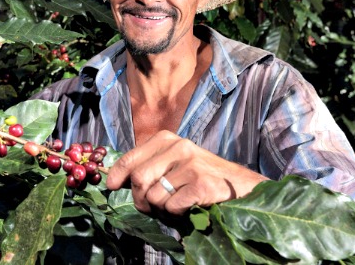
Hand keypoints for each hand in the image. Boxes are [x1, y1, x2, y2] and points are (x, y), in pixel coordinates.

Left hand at [105, 130, 268, 215]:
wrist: (242, 187)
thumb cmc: (202, 177)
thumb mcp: (174, 162)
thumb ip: (150, 166)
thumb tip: (115, 180)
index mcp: (166, 139)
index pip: (130, 157)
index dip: (117, 175)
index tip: (111, 186)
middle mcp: (178, 147)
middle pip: (138, 179)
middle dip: (140, 199)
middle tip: (151, 207)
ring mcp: (190, 164)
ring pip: (154, 197)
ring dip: (161, 210)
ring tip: (176, 206)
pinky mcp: (201, 183)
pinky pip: (171, 207)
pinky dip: (176, 214)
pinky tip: (189, 207)